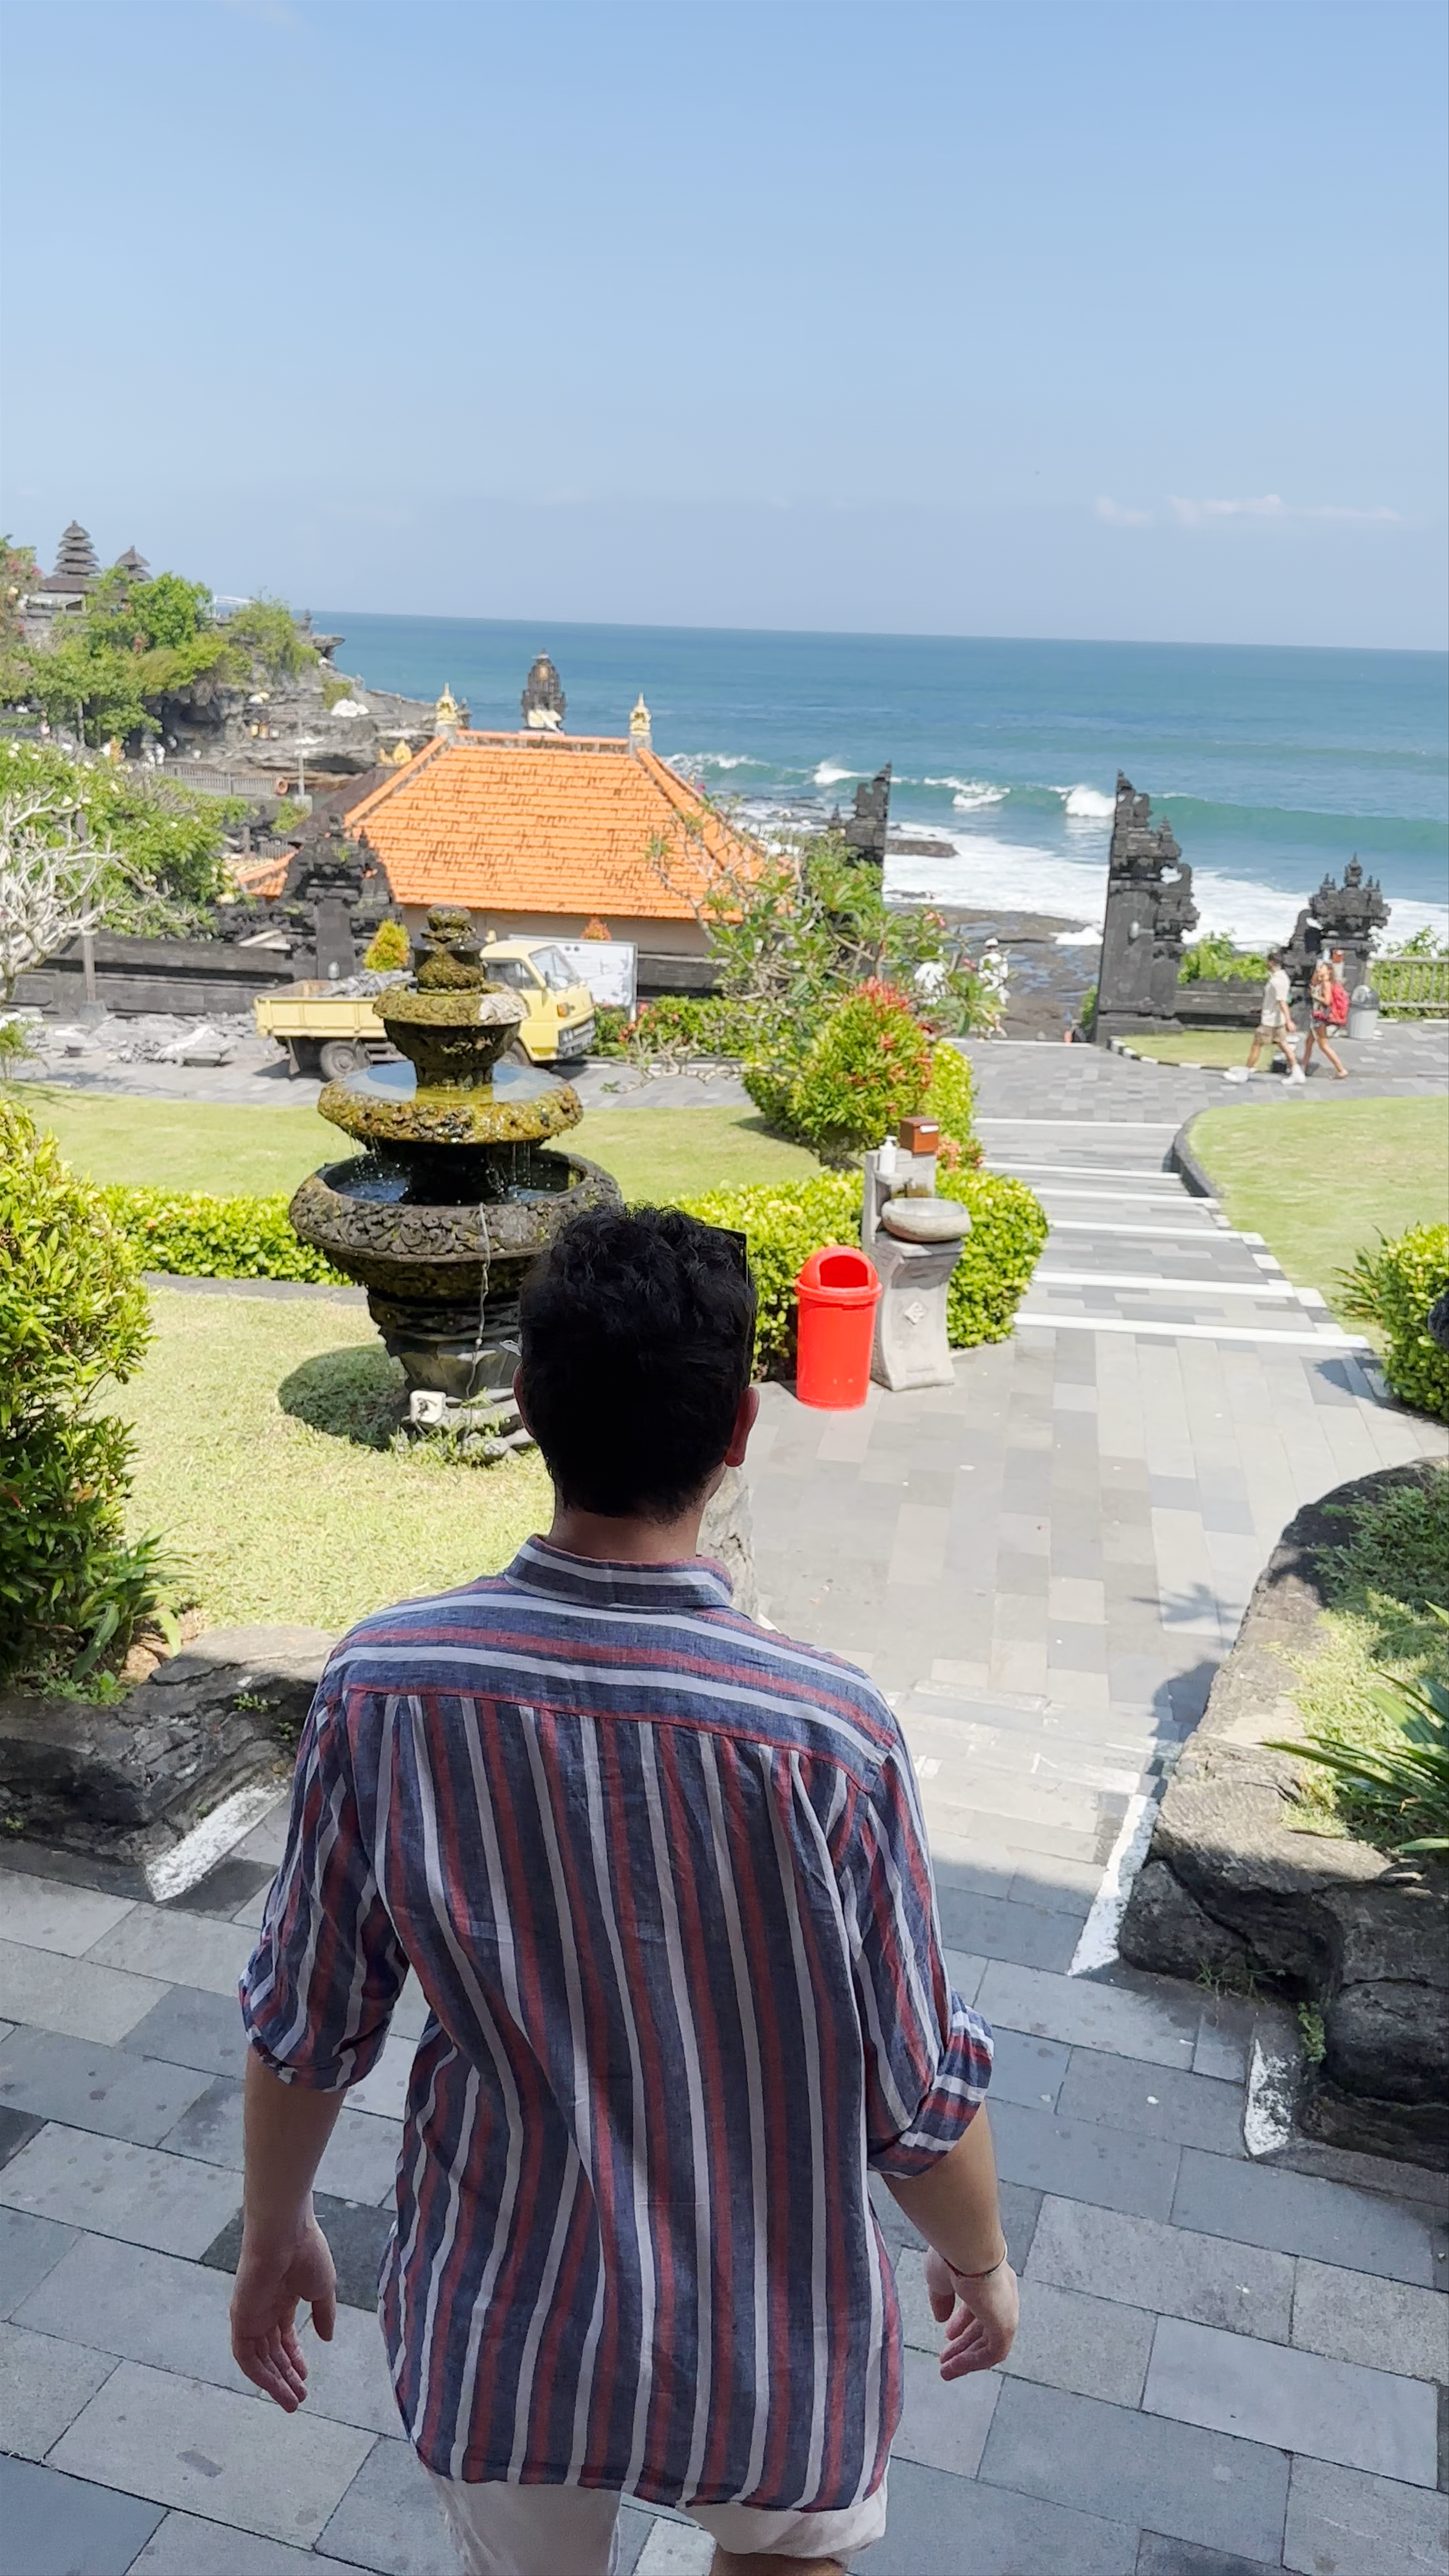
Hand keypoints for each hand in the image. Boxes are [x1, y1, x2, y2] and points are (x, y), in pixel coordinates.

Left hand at [230, 2211, 336, 2410]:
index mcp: (283, 2298)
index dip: (295, 2358)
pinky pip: (246, 2356)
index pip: (285, 2336)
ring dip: (275, 2382)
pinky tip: (276, 2387)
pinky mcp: (240, 2318)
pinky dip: (260, 2374)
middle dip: (286, 2377)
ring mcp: (251, 2315)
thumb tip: (327, 2338)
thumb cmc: (307, 2253)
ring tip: (293, 2401)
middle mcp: (264, 2309)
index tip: (306, 2377)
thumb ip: (324, 2314)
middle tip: (299, 2399)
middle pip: (272, 2352)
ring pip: (260, 2359)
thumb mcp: (323, 2288)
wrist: (285, 2233)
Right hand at [924, 2245, 1018, 2380]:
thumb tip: (941, 2318)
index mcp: (988, 2278)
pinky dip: (973, 2362)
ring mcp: (1006, 2311)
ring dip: (967, 2359)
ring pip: (989, 2343)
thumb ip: (942, 2299)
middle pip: (984, 2327)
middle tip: (946, 2359)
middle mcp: (1002, 2295)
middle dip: (964, 2345)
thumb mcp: (940, 2279)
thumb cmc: (952, 2255)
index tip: (948, 2334)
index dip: (963, 2322)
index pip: (979, 2306)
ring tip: (946, 2370)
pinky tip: (956, 2366)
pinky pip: (992, 2352)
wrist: (967, 2246)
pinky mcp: (1006, 2325)